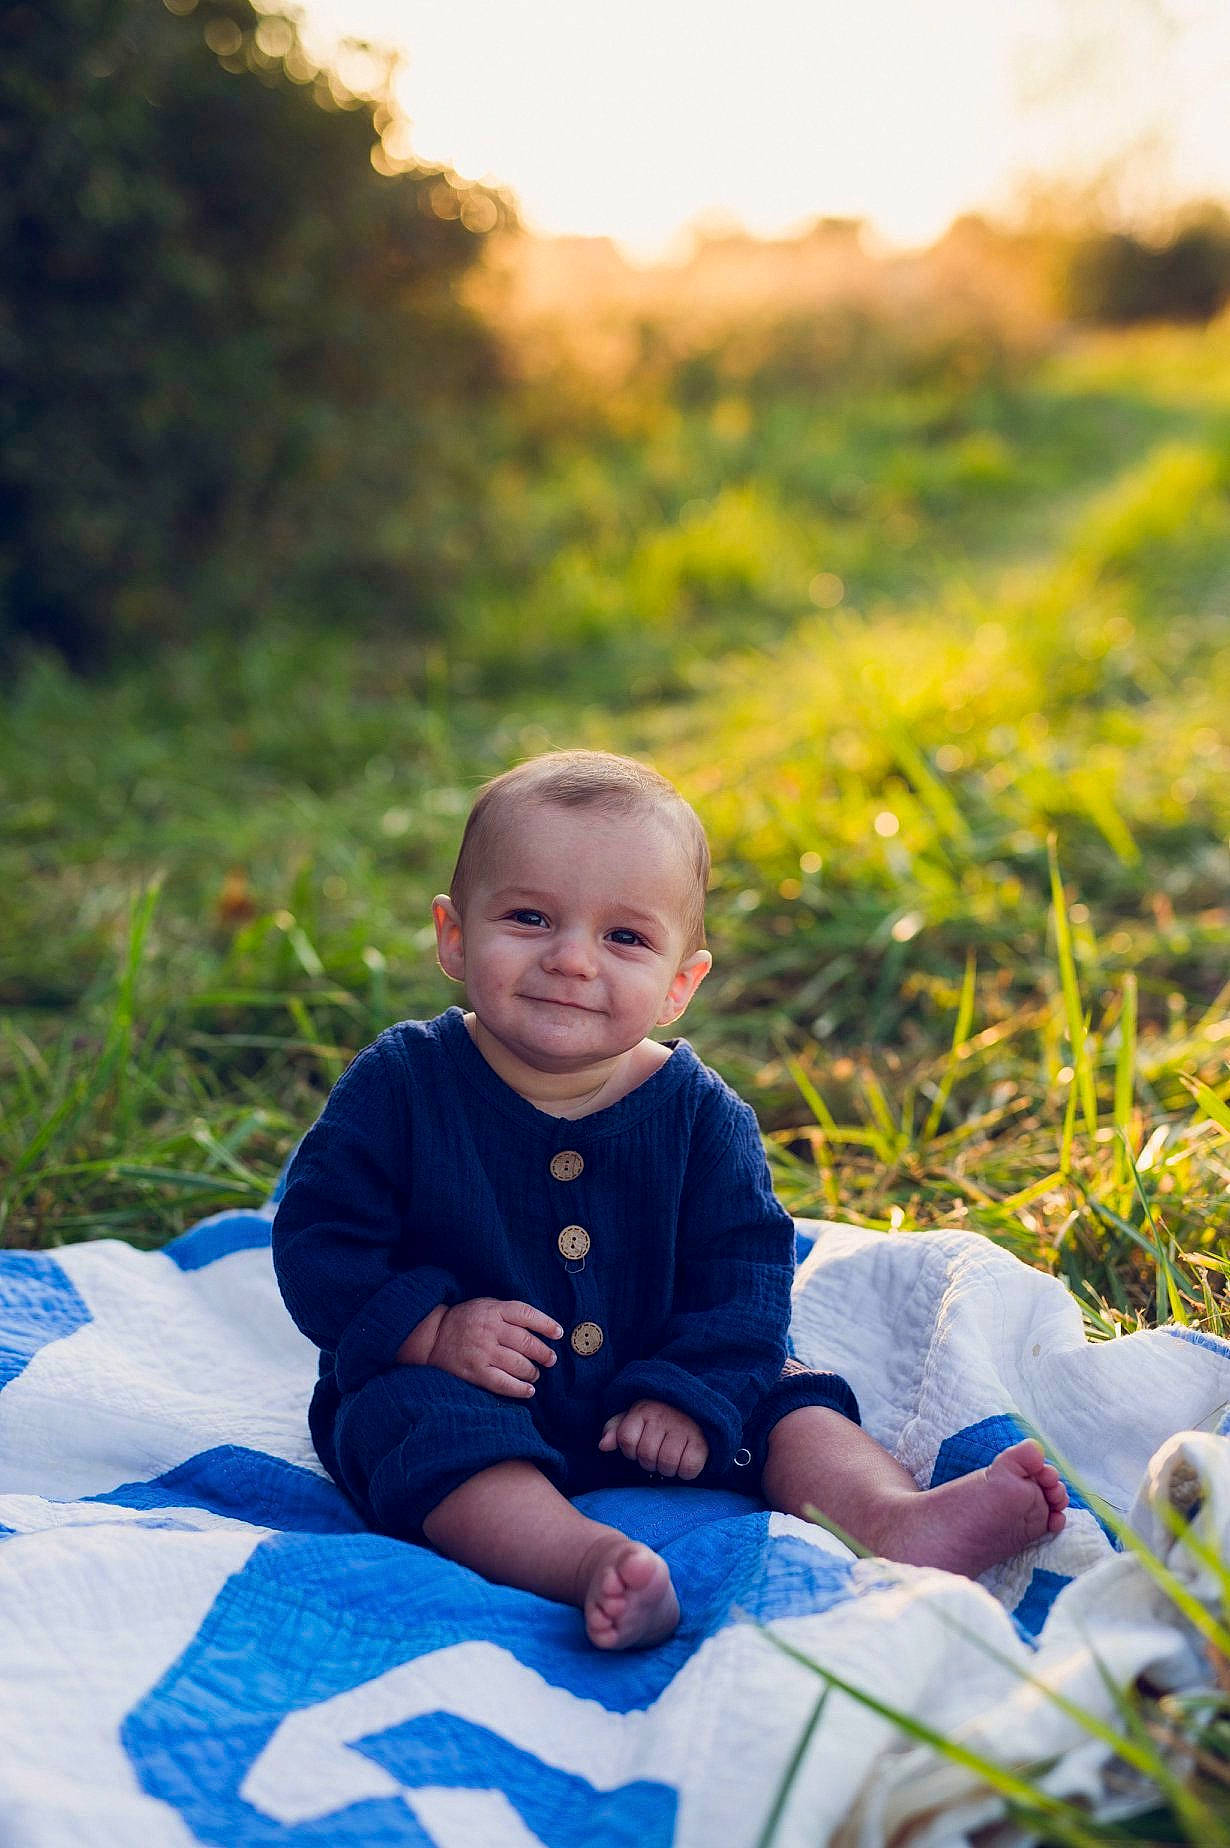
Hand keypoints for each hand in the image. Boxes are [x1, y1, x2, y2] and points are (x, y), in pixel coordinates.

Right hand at [416, 1298, 561, 1398]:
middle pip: (527, 1343)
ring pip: (519, 1364)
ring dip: (533, 1372)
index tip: (558, 1333)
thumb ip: (508, 1313)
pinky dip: (520, 1389)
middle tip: (550, 1359)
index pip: (527, 1314)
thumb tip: (539, 1326)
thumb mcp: (486, 1305)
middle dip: (544, 1353)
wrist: (432, 1336)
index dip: (546, 1324)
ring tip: (535, 1373)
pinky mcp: (476, 1372)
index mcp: (494, 1311)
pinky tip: (529, 1390)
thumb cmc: (465, 1320)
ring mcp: (483, 1352)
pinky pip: (503, 1383)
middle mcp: (490, 1330)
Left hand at [598, 1399, 708, 1479]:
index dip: (631, 1451)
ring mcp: (684, 1428)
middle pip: (646, 1455)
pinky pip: (688, 1468)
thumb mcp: (634, 1419)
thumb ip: (615, 1430)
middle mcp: (664, 1416)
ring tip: (671, 1458)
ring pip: (667, 1463)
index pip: (626, 1439)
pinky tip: (684, 1462)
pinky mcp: (702, 1442)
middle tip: (658, 1453)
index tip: (639, 1446)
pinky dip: (685, 1472)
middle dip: (649, 1461)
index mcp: (643, 1409)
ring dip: (667, 1469)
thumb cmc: (658, 1419)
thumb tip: (603, 1446)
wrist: (696, 1409)